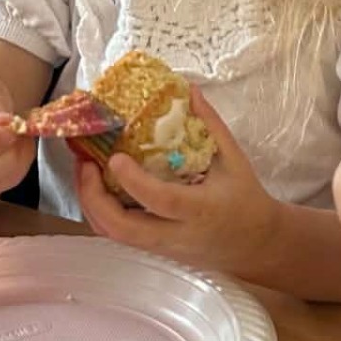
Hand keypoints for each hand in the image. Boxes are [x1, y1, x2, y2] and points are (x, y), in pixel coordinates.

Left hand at [76, 91, 277, 276]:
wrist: (256, 245)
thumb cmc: (246, 200)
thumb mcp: (235, 160)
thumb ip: (211, 125)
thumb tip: (188, 90)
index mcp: (201, 210)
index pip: (162, 201)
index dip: (134, 181)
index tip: (116, 157)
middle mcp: (178, 234)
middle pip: (123, 229)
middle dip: (94, 198)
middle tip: (85, 163)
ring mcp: (163, 246)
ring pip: (114, 236)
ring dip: (91, 205)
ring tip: (84, 171)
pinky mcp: (154, 250)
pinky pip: (118, 236)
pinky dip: (100, 213)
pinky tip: (97, 187)